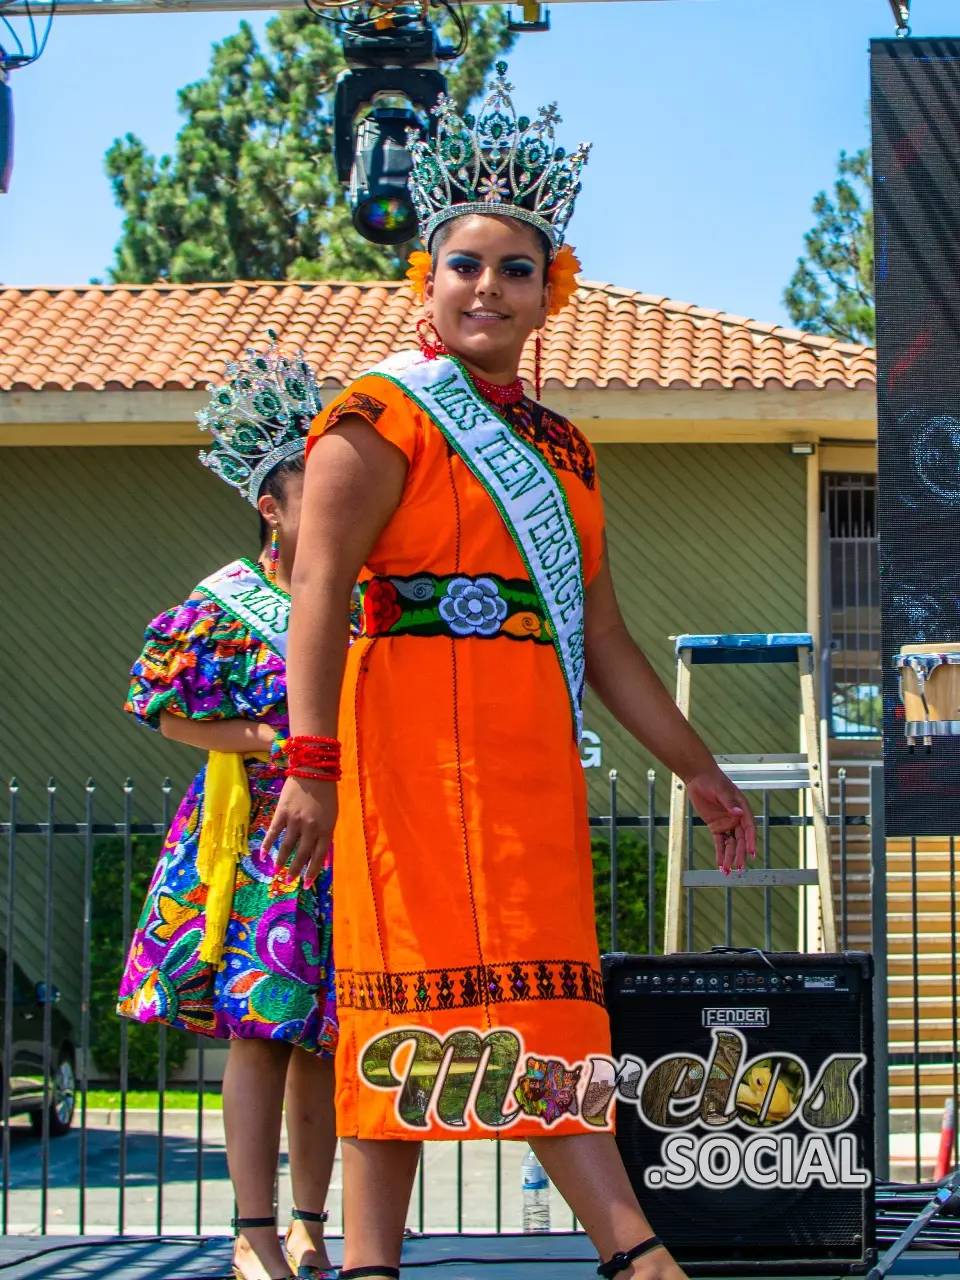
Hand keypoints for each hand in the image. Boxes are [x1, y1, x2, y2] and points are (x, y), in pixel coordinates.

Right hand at [261, 775, 337, 889]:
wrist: (313, 770)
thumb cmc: (326, 794)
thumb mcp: (332, 816)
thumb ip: (326, 836)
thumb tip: (322, 859)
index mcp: (325, 829)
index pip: (318, 856)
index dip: (312, 871)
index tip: (306, 884)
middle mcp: (311, 827)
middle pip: (302, 854)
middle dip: (295, 870)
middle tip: (289, 881)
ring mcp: (295, 820)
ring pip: (287, 846)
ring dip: (281, 861)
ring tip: (276, 871)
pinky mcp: (282, 812)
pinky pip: (274, 832)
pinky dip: (268, 845)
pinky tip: (263, 856)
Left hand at [685, 770, 756, 875]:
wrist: (698, 778)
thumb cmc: (713, 781)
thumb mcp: (721, 790)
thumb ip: (729, 802)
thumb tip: (738, 813)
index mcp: (742, 809)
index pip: (749, 829)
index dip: (750, 842)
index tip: (751, 854)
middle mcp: (737, 819)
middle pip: (740, 840)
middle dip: (740, 855)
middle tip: (739, 868)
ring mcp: (726, 824)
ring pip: (731, 844)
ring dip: (730, 857)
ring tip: (728, 871)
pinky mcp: (716, 826)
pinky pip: (720, 842)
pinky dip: (720, 853)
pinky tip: (720, 864)